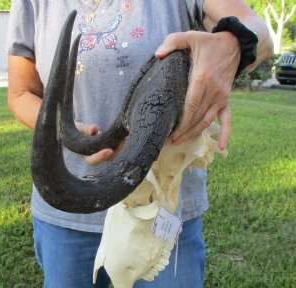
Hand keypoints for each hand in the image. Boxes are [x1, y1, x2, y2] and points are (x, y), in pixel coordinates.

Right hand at [75, 121, 124, 165]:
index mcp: (84, 154)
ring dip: (119, 148)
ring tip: (124, 137)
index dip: (101, 156)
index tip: (109, 150)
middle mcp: (93, 155)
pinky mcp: (106, 147)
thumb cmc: (75, 129)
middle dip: (116, 152)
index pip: (93, 160)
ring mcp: (100, 152)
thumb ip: (85, 129)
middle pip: (106, 159)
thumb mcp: (78, 128)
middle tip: (122, 141)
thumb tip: (94, 128)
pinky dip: (119, 143)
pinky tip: (124, 136)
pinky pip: (114, 148)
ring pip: (112, 155)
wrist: (77, 129)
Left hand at [155, 31, 239, 149]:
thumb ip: (172, 42)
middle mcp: (214, 91)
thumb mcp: (190, 36)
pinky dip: (225, 133)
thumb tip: (157, 54)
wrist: (235, 44)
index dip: (180, 123)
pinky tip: (221, 147)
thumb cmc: (209, 42)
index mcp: (203, 78)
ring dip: (193, 134)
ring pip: (207, 121)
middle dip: (182, 132)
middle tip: (167, 141)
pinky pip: (227, 119)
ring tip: (179, 142)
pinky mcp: (226, 100)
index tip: (169, 133)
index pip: (190, 107)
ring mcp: (222, 97)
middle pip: (196, 118)